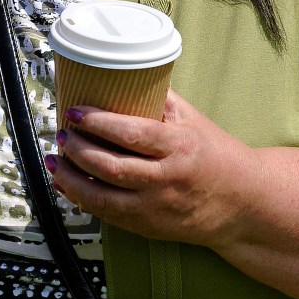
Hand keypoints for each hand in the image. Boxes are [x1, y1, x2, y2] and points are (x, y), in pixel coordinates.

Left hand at [45, 89, 259, 246]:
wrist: (244, 204)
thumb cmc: (216, 154)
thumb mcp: (193, 120)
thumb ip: (161, 99)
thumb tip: (124, 70)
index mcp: (179, 147)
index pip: (132, 134)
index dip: (98, 123)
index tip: (75, 112)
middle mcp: (167, 179)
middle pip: (112, 166)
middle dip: (78, 150)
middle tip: (62, 134)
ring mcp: (157, 208)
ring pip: (103, 197)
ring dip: (71, 179)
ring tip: (54, 161)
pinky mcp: (149, 227)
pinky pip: (108, 216)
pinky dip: (83, 200)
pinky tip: (67, 185)